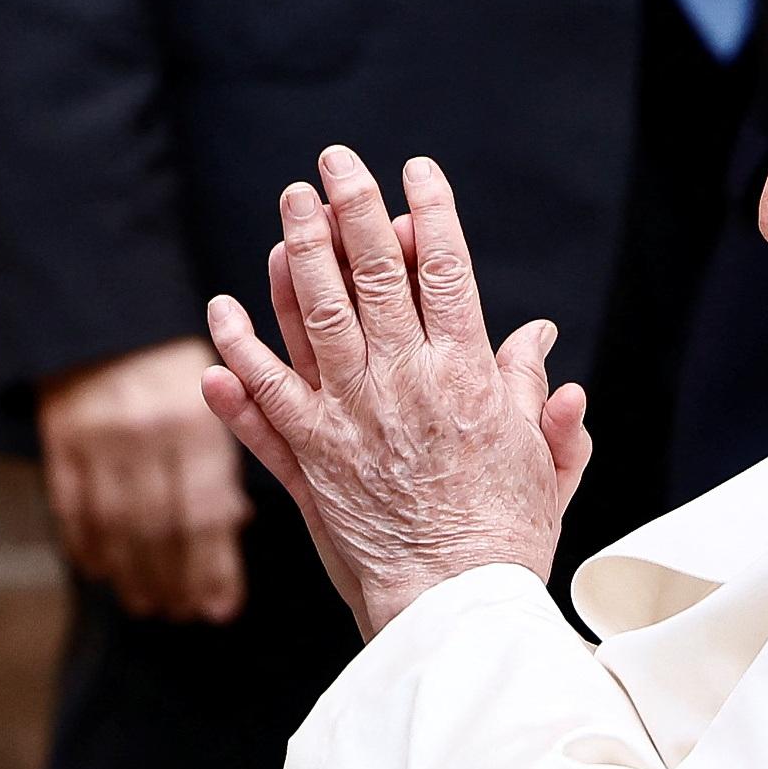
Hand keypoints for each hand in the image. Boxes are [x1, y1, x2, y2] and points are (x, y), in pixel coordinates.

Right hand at [37, 337, 253, 621]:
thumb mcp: (217, 392)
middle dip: (175, 581)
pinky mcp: (62, 439)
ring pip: (116, 527)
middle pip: (161, 529)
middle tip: (183, 612)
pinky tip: (102, 570)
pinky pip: (72, 506)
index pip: (205, 514)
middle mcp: (147, 437)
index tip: (219, 607)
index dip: (212, 568)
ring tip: (147, 602)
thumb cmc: (175, 361)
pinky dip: (87, 544)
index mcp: (195, 426)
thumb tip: (230, 526)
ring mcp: (100, 440)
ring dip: (133, 574)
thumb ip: (223, 458)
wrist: (110, 310)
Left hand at [201, 147, 592, 635]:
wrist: (454, 605)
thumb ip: (536, 396)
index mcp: (465, 373)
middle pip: (370, 274)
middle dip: (353, 209)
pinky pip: (262, 394)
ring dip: (298, 254)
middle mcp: (400, 380)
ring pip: (314, 315)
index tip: (415, 170)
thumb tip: (542, 343)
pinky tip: (223, 310)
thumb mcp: (543, 462)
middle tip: (335, 163)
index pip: (444, 270)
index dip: (429, 213)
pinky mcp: (306, 458)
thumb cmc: (504, 539)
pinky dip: (239, 350)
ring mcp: (346, 415)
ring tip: (291, 207)